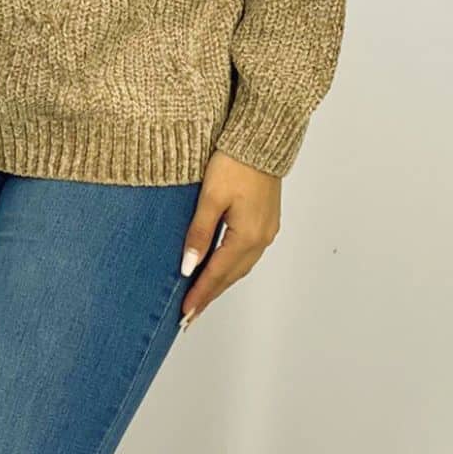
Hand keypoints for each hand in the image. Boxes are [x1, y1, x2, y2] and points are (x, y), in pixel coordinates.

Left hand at [177, 150, 281, 330]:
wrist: (260, 139)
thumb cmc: (234, 162)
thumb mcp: (210, 198)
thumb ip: (199, 233)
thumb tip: (188, 266)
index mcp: (247, 236)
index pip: (218, 274)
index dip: (200, 294)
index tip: (185, 313)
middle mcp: (261, 238)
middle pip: (231, 275)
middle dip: (209, 294)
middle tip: (190, 314)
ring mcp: (267, 230)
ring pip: (240, 265)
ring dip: (221, 281)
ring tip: (201, 296)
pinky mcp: (266, 220)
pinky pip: (247, 252)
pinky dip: (231, 265)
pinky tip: (220, 267)